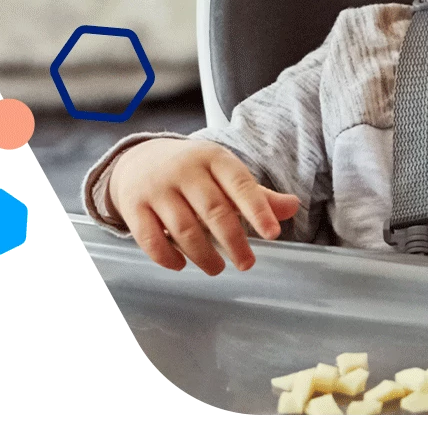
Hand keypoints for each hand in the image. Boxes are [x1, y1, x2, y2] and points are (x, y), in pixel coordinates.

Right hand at [107, 138, 300, 274]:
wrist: (139, 159)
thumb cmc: (194, 172)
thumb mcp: (225, 173)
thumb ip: (257, 194)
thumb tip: (293, 206)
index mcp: (213, 158)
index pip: (239, 184)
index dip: (258, 210)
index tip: (273, 234)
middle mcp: (184, 170)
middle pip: (213, 210)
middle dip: (233, 241)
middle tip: (247, 264)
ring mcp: (156, 188)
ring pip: (183, 228)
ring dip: (203, 255)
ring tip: (217, 268)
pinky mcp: (133, 206)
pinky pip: (150, 238)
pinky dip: (167, 257)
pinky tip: (181, 265)